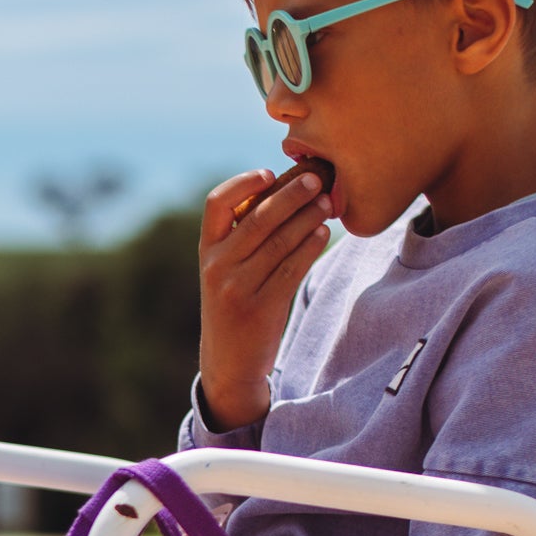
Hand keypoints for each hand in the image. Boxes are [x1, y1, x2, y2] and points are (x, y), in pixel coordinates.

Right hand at [197, 166, 333, 431]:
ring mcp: (237, 288)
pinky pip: (291, 269)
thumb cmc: (234, 305)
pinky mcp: (261, 308)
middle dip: (291, 194)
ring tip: (328, 202)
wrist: (229, 363)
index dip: (243, 182)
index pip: (216, 203)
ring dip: (308, 217)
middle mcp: (217, 265)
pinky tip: (323, 233)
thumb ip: (242, 237)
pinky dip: (309, 247)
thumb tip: (284, 190)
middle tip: (317, 177)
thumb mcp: (224, 270)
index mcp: (206, 250)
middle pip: (258, 218)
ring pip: (279, 242)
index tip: (270, 172)